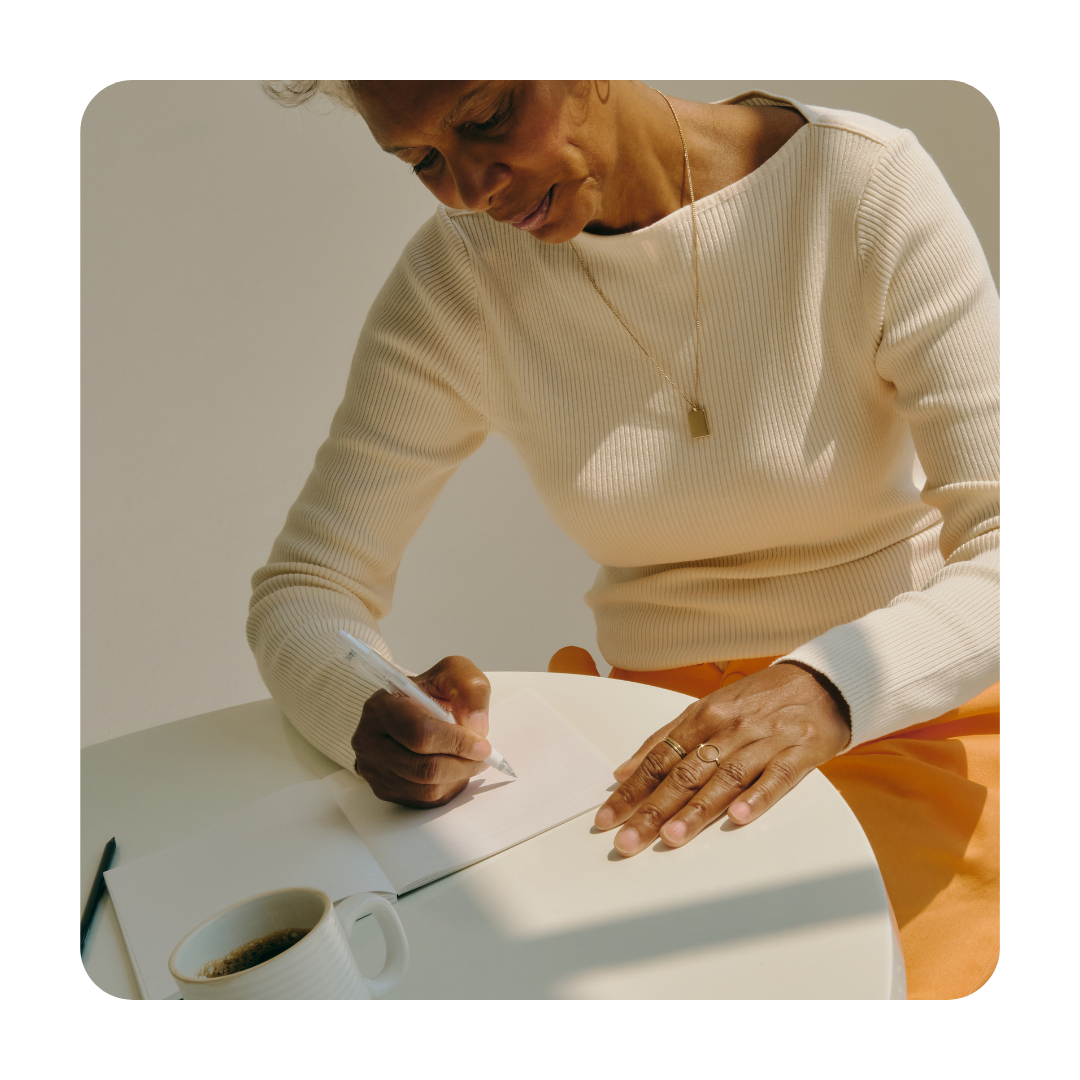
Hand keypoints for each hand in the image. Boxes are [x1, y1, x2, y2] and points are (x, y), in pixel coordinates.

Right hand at [352, 655, 491, 808]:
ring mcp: (372, 768)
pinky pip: (423, 800)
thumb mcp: (453, 674)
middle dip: (462, 763)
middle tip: (482, 755)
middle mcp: (369, 739)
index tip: (483, 744)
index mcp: (382, 706)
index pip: (421, 734)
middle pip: (424, 767)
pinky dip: (447, 787)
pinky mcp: (382, 789)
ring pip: (426, 788)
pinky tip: (452, 768)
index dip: (457, 742)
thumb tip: (477, 725)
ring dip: (458, 777)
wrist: (408, 710)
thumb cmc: (429, 693)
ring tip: (469, 760)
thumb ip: (470, 688)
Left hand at [594, 662, 850, 855]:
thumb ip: (664, 739)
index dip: (632, 790)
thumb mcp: (706, 709)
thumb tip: (622, 771)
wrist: (821, 682)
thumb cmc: (756, 700)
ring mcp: (764, 740)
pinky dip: (757, 798)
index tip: (608, 817)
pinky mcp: (799, 752)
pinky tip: (738, 819)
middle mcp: (729, 728)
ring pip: (725, 778)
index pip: (659, 759)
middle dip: (654, 809)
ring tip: (671, 837)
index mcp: (702, 716)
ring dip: (697, 810)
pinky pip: (776, 778)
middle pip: (686, 773)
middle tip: (628, 840)